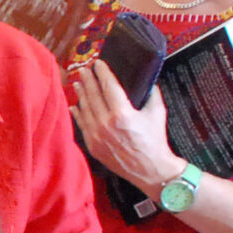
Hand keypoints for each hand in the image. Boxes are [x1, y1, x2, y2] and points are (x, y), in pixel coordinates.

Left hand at [69, 59, 180, 196]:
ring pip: (85, 109)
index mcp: (122, 114)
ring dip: (81, 94)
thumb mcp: (157, 113)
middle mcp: (106, 124)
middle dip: (88, 80)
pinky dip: (78, 114)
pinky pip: (82, 125)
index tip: (98, 63)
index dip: (103, 73)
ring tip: (78, 82)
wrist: (151, 169)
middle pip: (93, 95)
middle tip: (85, 69)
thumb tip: (146, 80)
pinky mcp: (93, 146)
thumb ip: (151, 93)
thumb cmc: (155, 140)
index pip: (109, 86)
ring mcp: (97, 136)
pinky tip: (75, 105)